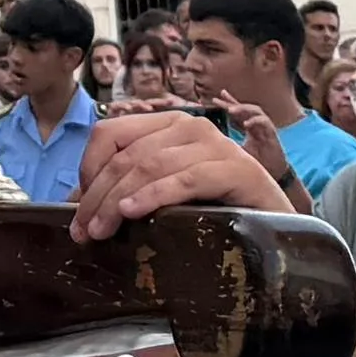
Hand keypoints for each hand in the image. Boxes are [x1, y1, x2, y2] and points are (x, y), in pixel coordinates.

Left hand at [68, 98, 290, 234]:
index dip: (88, 169)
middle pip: (125, 155)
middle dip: (97, 195)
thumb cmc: (217, 209)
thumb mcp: (166, 192)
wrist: (279, 226)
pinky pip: (184, 179)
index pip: (109, 134)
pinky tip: (132, 213)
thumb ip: (128, 187)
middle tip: (83, 231)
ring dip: (116, 202)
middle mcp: (190, 126)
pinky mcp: (236, 169)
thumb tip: (76, 202)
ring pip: (148, 166)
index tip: (78, 207)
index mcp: (168, 125)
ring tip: (101, 230)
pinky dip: (153, 195)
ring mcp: (215, 144)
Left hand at [211, 90, 288, 174]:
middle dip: (232, 103)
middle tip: (218, 100)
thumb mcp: (239, 153)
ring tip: (230, 110)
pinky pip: (265, 122)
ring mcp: (265, 128)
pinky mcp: (272, 134)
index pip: (237, 114)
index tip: (214, 99)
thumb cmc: (259, 163)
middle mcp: (257, 125)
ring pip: (256, 111)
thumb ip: (229, 146)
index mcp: (249, 128)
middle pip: (245, 108)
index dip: (227, 105)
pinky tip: (247, 124)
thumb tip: (210, 144)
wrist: (276, 174)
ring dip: (243, 108)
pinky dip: (256, 121)